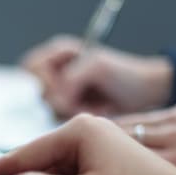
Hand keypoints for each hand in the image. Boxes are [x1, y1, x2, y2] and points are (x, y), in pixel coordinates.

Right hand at [22, 35, 172, 117]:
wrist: (145, 93)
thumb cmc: (126, 73)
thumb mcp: (97, 67)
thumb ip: (71, 80)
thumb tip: (55, 101)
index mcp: (56, 53)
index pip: (30, 68)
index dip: (44, 82)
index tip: (64, 90)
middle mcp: (53, 72)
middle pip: (36, 91)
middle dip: (60, 100)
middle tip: (82, 99)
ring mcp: (59, 93)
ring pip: (47, 110)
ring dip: (71, 111)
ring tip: (95, 105)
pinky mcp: (66, 112)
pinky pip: (58, 122)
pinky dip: (77, 119)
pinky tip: (95, 111)